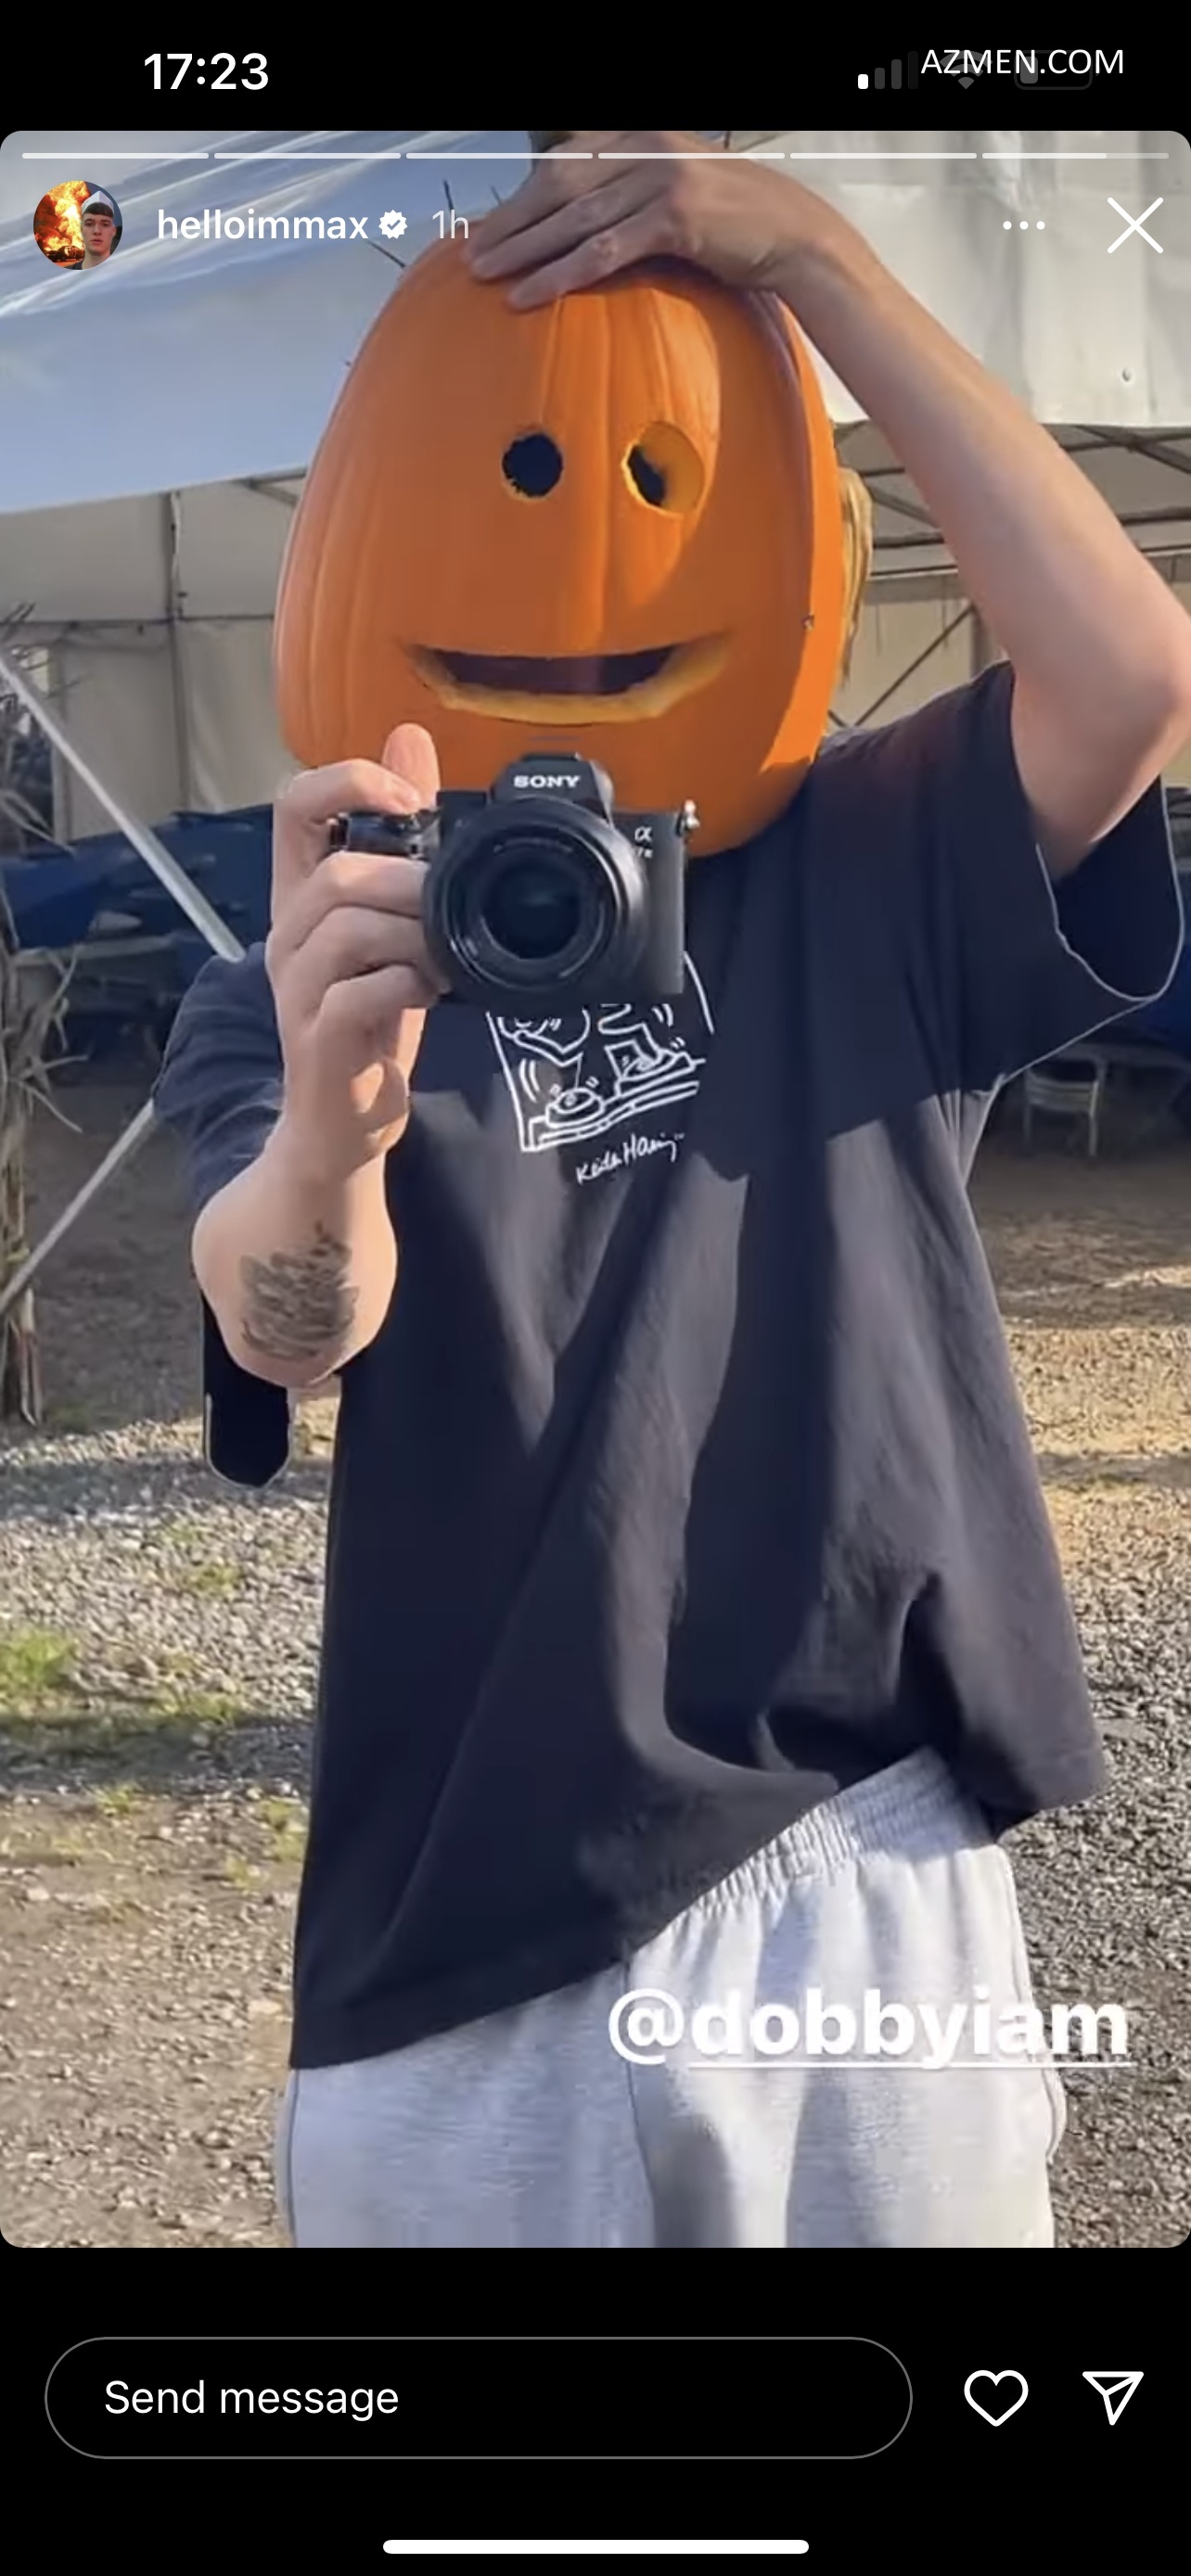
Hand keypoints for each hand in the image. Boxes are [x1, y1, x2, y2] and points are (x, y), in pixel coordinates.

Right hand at [266, 724, 446, 1185]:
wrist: (342, 1125)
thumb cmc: (371, 1022)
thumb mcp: (393, 925)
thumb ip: (402, 841)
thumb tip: (412, 739)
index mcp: (302, 899)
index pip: (292, 808)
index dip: (347, 784)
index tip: (410, 800)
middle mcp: (288, 937)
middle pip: (335, 874)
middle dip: (408, 883)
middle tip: (449, 912)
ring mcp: (296, 990)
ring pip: (346, 929)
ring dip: (414, 936)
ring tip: (444, 959)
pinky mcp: (316, 1039)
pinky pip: (358, 993)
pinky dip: (405, 984)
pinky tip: (428, 992)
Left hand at [466, 130, 820, 308]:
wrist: (793, 232)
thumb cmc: (733, 224)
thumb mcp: (675, 195)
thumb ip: (630, 199)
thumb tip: (584, 231)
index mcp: (638, 137)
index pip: (564, 163)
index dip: (522, 196)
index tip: (487, 227)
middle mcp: (643, 148)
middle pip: (558, 184)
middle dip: (510, 221)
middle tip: (471, 254)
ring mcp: (659, 179)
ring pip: (574, 217)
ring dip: (525, 249)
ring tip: (487, 275)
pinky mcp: (674, 218)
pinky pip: (604, 250)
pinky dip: (562, 273)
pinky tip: (531, 294)